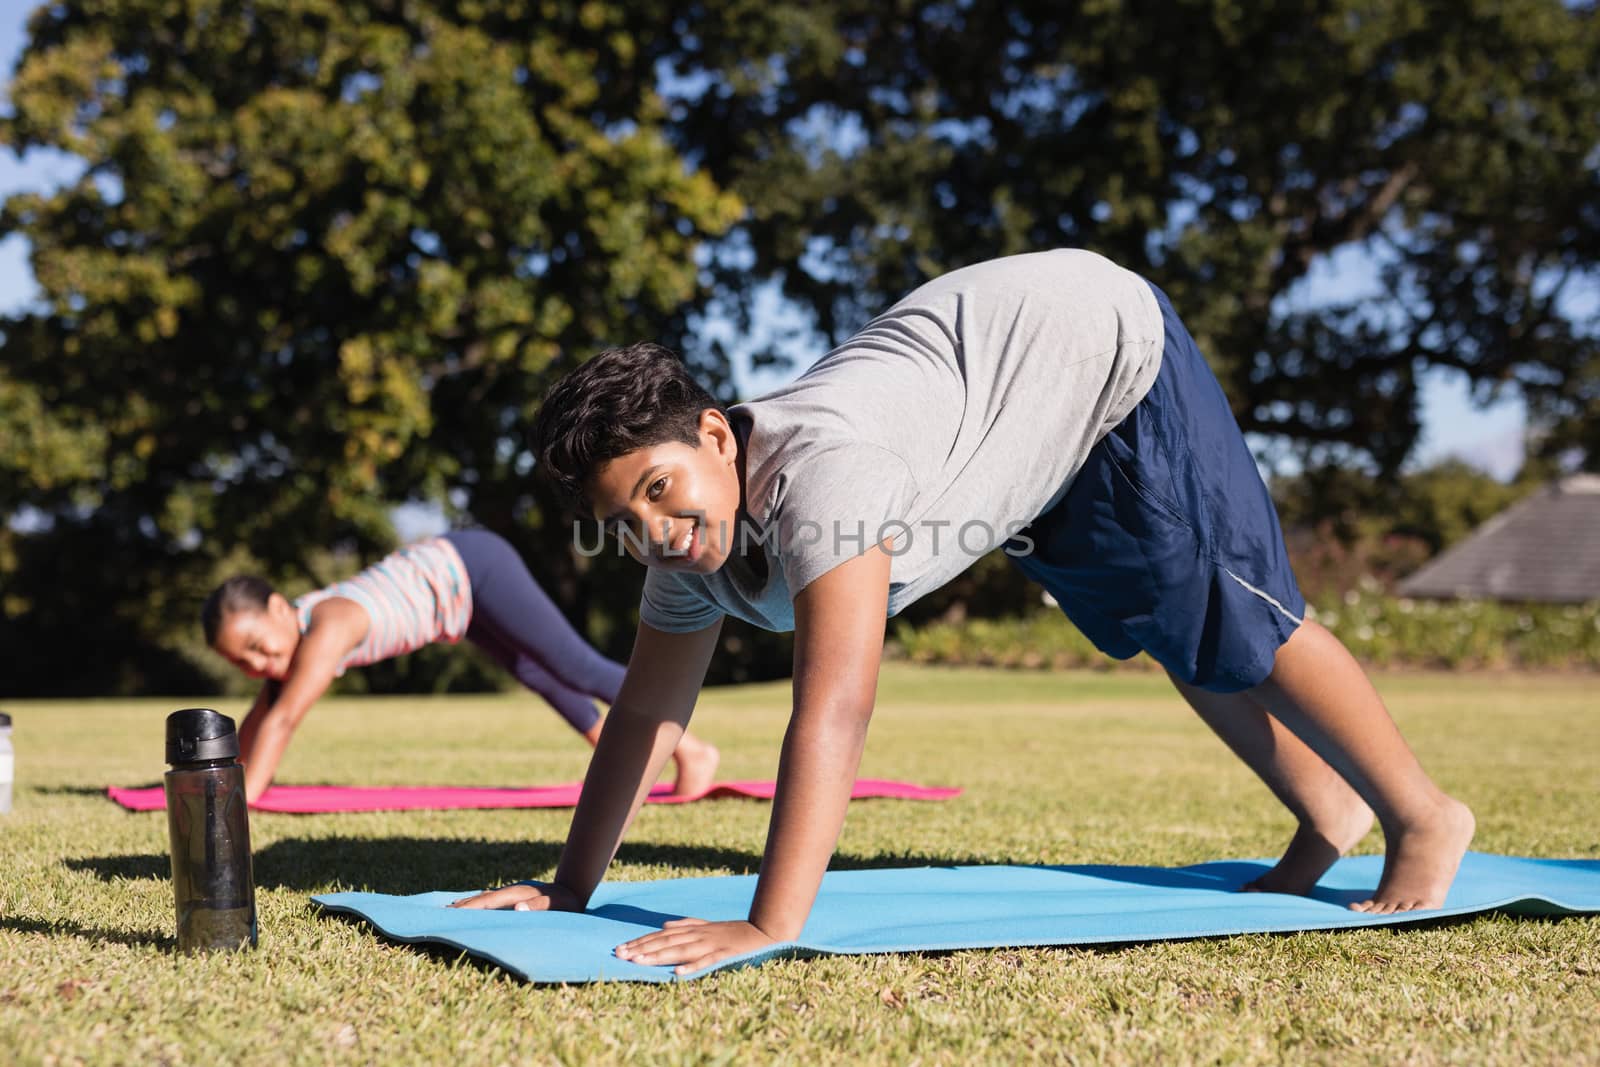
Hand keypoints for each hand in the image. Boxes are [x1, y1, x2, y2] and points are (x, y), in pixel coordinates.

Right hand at [448, 880, 582, 911]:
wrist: (575, 887)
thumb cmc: (566, 902)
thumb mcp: (555, 906)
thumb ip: (538, 907)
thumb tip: (517, 909)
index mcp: (517, 894)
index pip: (488, 902)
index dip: (470, 907)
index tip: (452, 912)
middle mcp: (511, 891)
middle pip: (482, 898)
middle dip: (463, 905)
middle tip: (441, 912)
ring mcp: (512, 893)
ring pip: (485, 898)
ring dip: (469, 903)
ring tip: (451, 909)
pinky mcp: (515, 896)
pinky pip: (492, 900)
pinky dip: (479, 903)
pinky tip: (474, 906)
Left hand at [614, 918, 778, 974]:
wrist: (763, 931)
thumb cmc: (733, 932)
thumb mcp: (707, 926)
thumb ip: (686, 925)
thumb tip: (664, 925)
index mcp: (693, 930)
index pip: (661, 936)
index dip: (640, 942)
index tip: (620, 949)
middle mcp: (698, 936)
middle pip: (665, 943)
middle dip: (642, 949)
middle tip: (620, 955)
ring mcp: (711, 945)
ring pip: (680, 951)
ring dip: (659, 956)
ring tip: (639, 962)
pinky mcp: (724, 955)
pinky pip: (706, 962)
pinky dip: (692, 967)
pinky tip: (678, 974)